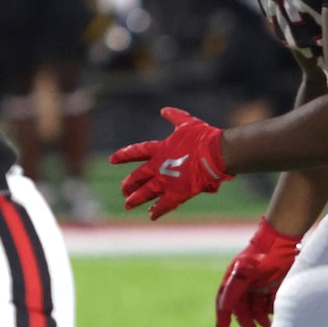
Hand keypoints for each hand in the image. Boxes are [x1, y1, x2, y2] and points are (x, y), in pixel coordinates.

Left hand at [112, 107, 232, 219]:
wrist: (215, 153)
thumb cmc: (203, 136)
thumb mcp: (186, 123)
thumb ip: (174, 116)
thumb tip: (163, 110)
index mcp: (160, 149)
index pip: (136, 152)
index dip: (123, 155)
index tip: (112, 160)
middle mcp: (158, 166)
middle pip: (139, 176)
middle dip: (130, 183)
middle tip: (123, 189)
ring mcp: (166, 181)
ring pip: (146, 192)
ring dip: (137, 199)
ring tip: (128, 204)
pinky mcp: (178, 193)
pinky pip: (164, 205)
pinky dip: (158, 211)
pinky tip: (151, 216)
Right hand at [215, 219, 300, 326]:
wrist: (281, 242)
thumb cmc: (260, 256)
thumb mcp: (244, 271)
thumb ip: (233, 289)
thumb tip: (224, 309)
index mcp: (234, 280)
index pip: (224, 302)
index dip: (222, 318)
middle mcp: (246, 285)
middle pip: (241, 308)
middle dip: (245, 320)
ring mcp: (260, 286)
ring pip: (256, 309)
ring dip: (259, 318)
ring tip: (266, 323)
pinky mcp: (274, 287)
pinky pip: (269, 304)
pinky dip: (270, 310)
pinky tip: (273, 310)